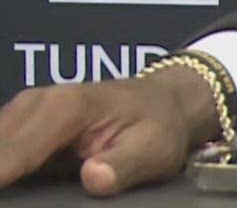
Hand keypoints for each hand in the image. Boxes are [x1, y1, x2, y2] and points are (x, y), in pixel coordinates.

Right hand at [0, 65, 220, 195]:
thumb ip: (123, 165)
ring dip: (0, 167)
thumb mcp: (154, 149)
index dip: (0, 174)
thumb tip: (94, 178)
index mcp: (68, 108)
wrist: (162, 102)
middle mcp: (38, 102)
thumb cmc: (157, 125)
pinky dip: (2, 161)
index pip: (13, 152)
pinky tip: (10, 180)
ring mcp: (25, 110)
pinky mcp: (20, 122)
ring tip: (10, 192)